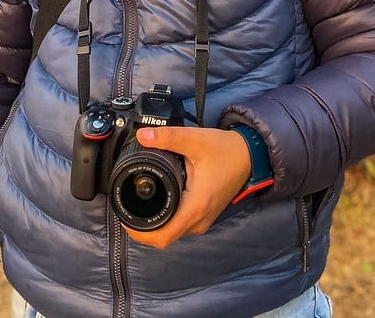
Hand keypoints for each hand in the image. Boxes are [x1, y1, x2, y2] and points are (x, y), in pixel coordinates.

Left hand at [123, 126, 250, 248]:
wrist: (250, 154)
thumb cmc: (226, 150)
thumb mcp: (194, 140)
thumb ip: (167, 137)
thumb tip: (142, 136)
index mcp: (195, 207)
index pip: (162, 236)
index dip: (139, 232)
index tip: (123, 218)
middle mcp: (200, 219)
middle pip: (164, 237)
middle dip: (142, 228)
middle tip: (126, 208)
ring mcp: (204, 219)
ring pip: (173, 232)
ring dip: (154, 224)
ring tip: (137, 205)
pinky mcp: (205, 214)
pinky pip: (181, 225)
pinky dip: (166, 219)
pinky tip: (158, 202)